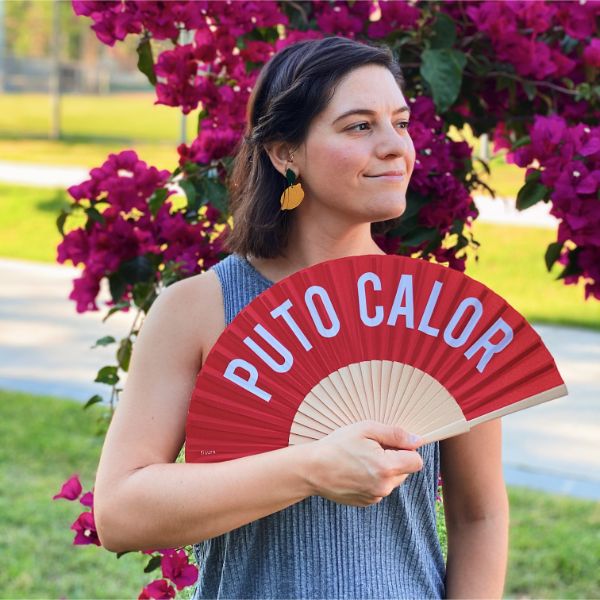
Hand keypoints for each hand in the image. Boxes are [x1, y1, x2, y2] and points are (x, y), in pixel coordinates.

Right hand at [303, 420, 423, 506]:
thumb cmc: (337, 446)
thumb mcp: (365, 429)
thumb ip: (395, 434)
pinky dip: (373, 479)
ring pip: (392, 480)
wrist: (311, 469)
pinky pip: (379, 488)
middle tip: (371, 448)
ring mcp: (375, 497)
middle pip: (405, 471)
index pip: (417, 461)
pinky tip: (355, 470)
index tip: (391, 444)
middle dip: (395, 459)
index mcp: (386, 468)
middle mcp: (384, 487)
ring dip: (384, 470)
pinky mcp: (366, 502)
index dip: (407, 449)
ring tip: (361, 460)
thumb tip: (417, 440)